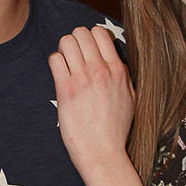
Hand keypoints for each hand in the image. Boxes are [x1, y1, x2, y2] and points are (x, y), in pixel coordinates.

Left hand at [48, 25, 134, 176]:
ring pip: (66, 41)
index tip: (87, 50)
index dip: (90, 37)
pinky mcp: (66, 90)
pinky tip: (60, 76)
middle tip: (74, 56)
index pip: (100, 32)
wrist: (103, 153)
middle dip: (75, 40)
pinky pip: (55, 59)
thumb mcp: (131, 99)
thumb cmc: (116, 129)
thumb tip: (116, 63)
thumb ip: (124, 77)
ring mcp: (83, 79)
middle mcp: (101, 70)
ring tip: (66, 64)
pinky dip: (55, 63)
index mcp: (118, 70)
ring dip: (63, 49)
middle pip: (81, 32)